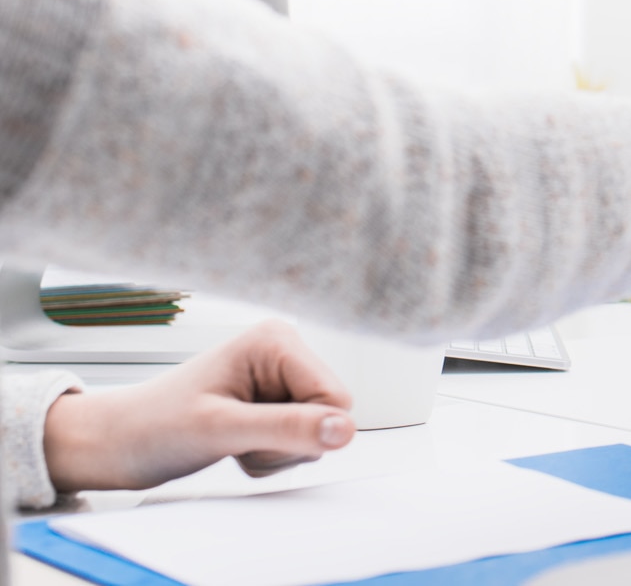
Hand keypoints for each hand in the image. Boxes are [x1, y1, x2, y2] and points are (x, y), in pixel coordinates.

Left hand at [43, 321, 354, 492]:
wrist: (118, 443)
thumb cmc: (155, 426)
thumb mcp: (221, 429)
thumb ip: (287, 429)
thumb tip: (346, 430)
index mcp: (276, 341)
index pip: (336, 398)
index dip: (301, 430)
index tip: (251, 435)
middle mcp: (284, 352)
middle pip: (329, 414)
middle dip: (287, 442)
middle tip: (237, 441)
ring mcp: (281, 377)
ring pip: (317, 431)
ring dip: (276, 452)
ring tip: (231, 441)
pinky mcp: (275, 400)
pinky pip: (301, 439)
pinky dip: (269, 455)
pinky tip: (235, 445)